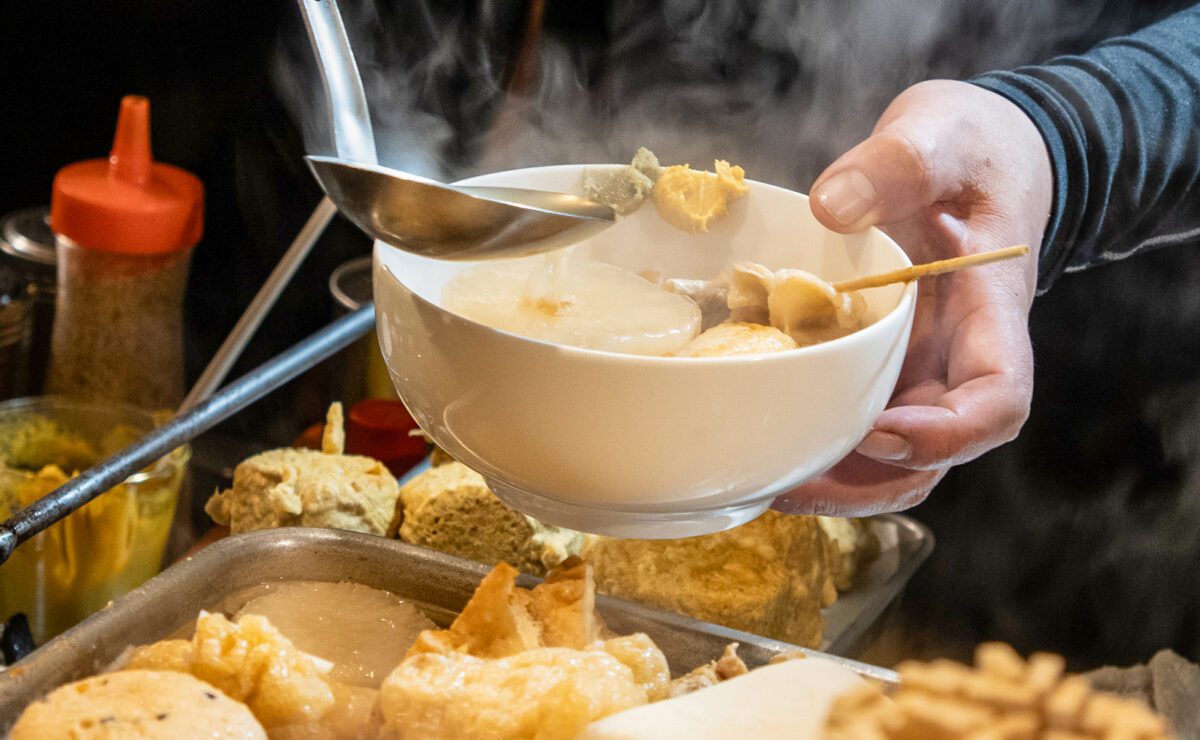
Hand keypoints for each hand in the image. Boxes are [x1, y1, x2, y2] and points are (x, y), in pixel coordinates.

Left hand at [772, 80, 1051, 516]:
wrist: (968, 157)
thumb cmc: (967, 147)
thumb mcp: (939, 135)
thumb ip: (897, 163)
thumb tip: (831, 207)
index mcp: (988, 312)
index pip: (997, 400)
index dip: (947, 435)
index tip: (881, 431)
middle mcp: (957, 357)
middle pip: (936, 454)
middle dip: (869, 481)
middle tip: (793, 481)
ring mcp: (919, 367)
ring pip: (895, 458)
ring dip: (840, 481)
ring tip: (770, 480)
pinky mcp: (881, 363)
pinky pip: (858, 420)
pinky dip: (820, 443)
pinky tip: (767, 442)